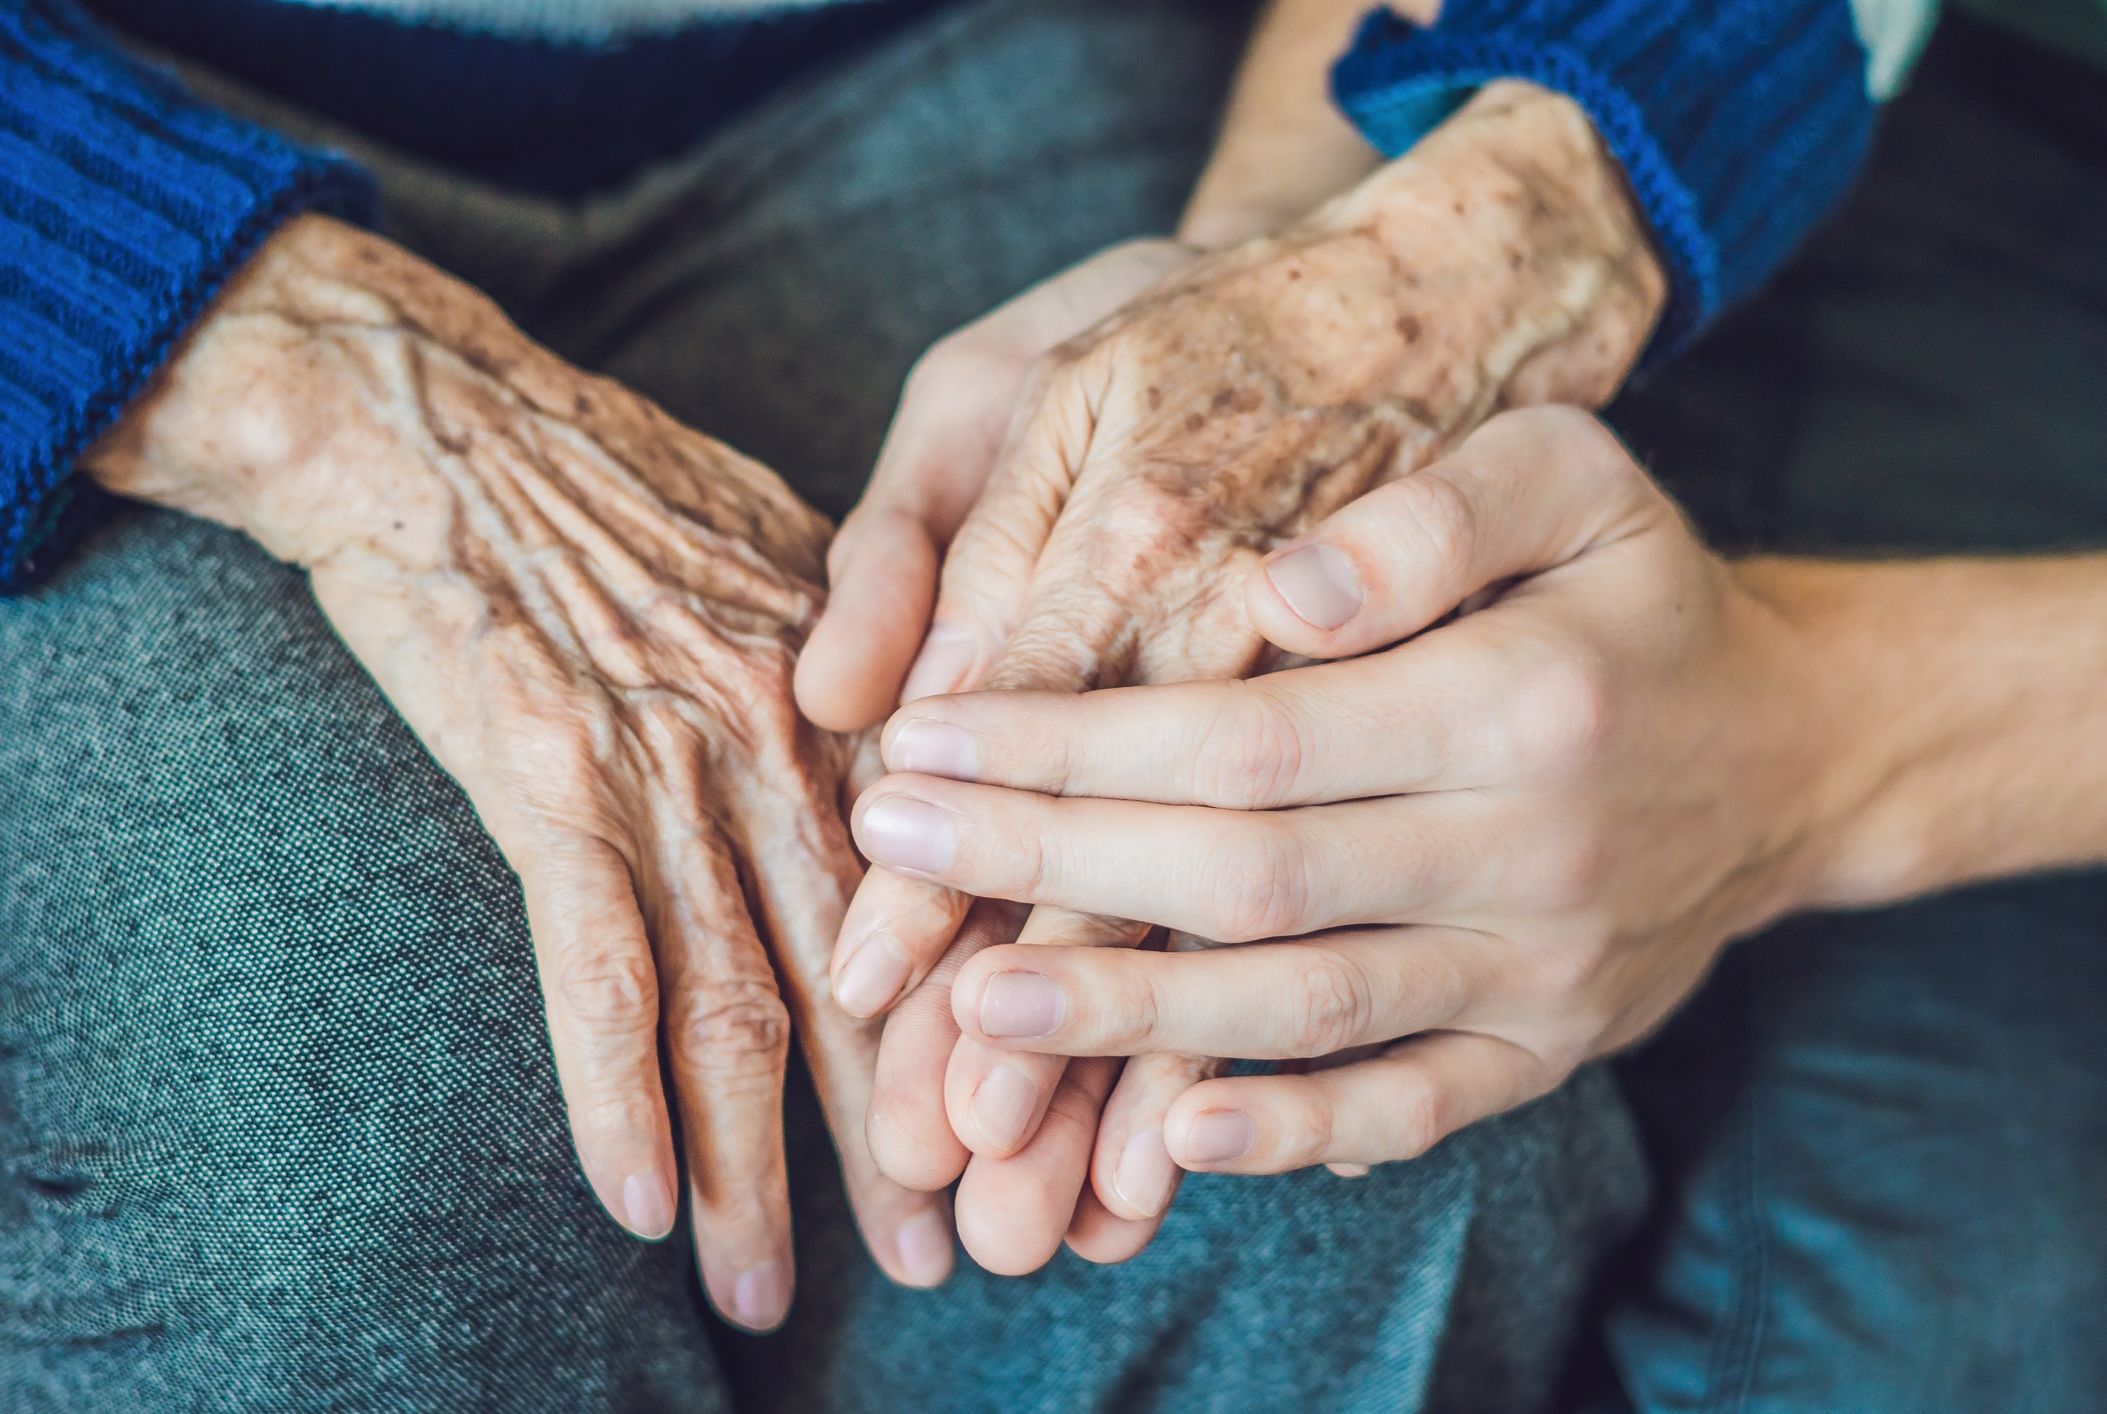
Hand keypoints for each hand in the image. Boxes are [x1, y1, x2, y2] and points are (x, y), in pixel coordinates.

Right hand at [85, 216, 951, 1327]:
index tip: (1026, 1132)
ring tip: (772, 1290)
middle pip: (874, 973)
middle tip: (957, 1258)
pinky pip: (598, 968)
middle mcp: (796, 740)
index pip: (956, 893)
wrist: (438, 415)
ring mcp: (676, 762)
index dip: (991, 1026)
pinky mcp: (552, 777)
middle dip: (909, 1132)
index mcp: (864, 693)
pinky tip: (641, 1207)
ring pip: (744, 999)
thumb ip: (864, 675)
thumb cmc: (609, 481)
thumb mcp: (785, 554)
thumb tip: (911, 762)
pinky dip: (620, 1097)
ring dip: (764, 1166)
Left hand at [855, 406, 1844, 1172]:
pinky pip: (1411, 1109)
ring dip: (1128, 1020)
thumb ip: (1425, 514)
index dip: (1073, 747)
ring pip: (1306, 1011)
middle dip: (1048, 872)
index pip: (1249, 736)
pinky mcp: (1549, 1049)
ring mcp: (1544, 970)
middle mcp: (1534, 849)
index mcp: (1521, 695)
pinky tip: (1166, 1133)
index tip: (927, 740)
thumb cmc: (1639, 591)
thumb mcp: (1571, 476)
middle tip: (892, 852)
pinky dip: (1291, 1133)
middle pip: (1247, 879)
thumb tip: (1277, 587)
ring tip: (967, 1008)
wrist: (1795, 747)